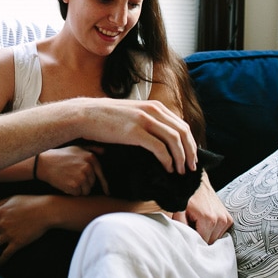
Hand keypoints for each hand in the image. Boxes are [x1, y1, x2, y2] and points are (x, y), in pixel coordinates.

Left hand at [0, 195, 51, 264]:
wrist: (45, 211)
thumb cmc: (31, 202)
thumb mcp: (13, 198)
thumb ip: (0, 202)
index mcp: (0, 212)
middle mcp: (2, 224)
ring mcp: (9, 234)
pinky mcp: (17, 243)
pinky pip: (6, 254)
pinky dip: (1, 259)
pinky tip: (0, 262)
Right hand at [37, 146, 108, 195]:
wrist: (45, 163)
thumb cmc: (61, 155)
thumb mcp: (77, 148)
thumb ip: (92, 149)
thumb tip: (104, 151)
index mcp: (91, 158)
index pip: (101, 175)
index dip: (104, 185)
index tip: (107, 192)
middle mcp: (88, 167)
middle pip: (92, 183)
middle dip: (84, 183)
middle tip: (72, 176)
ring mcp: (81, 176)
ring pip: (86, 190)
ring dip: (79, 189)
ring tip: (69, 179)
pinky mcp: (74, 185)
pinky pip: (77, 194)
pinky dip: (72, 192)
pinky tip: (65, 183)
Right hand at [77, 98, 196, 173]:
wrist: (86, 115)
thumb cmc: (107, 117)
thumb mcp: (133, 113)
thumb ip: (149, 120)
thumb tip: (163, 137)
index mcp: (154, 106)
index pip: (182, 125)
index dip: (190, 143)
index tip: (191, 156)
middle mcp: (153, 110)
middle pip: (183, 132)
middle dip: (190, 152)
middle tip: (192, 167)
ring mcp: (144, 120)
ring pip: (174, 140)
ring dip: (181, 158)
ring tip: (181, 171)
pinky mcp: (135, 132)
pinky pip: (159, 148)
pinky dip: (167, 160)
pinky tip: (167, 168)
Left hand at [172, 172, 232, 243]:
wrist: (197, 181)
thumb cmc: (186, 195)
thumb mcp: (178, 209)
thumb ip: (180, 226)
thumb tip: (183, 239)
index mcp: (209, 219)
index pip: (202, 243)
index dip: (193, 239)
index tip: (187, 231)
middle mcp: (221, 220)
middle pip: (209, 242)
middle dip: (200, 236)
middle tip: (192, 223)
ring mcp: (226, 219)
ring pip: (215, 238)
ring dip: (207, 233)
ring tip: (198, 221)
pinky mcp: (229, 219)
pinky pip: (220, 232)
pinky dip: (212, 230)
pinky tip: (205, 220)